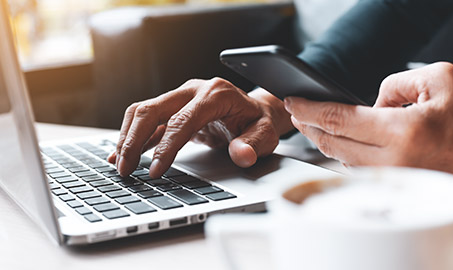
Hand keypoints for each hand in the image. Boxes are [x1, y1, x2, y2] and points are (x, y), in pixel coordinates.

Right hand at [108, 78, 292, 177]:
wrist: (254, 110)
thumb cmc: (258, 122)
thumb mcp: (265, 134)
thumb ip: (253, 143)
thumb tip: (241, 154)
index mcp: (215, 94)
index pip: (182, 121)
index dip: (166, 147)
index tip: (155, 171)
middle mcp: (193, 90)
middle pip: (152, 109)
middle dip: (133, 140)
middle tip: (124, 169)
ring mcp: (181, 97)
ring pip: (144, 111)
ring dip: (127, 137)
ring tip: (118, 164)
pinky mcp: (174, 108)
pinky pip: (148, 120)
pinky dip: (132, 136)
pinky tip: (121, 154)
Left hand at [285, 62, 452, 182]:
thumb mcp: (441, 81)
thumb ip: (396, 83)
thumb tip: (372, 102)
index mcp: (403, 131)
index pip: (338, 118)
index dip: (309, 109)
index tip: (293, 102)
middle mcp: (394, 160)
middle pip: (332, 143)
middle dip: (309, 126)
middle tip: (298, 112)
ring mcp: (394, 178)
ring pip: (342, 159)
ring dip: (324, 141)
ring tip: (315, 124)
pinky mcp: (398, 188)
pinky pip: (360, 171)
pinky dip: (344, 155)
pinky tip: (340, 143)